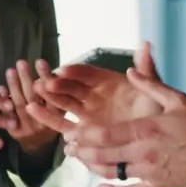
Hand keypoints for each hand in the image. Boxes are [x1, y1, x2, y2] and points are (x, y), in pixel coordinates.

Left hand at [0, 59, 58, 156]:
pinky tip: (1, 87)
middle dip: (26, 79)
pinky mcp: (16, 132)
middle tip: (21, 63)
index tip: (40, 61)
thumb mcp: (60, 109)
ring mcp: (28, 128)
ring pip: (20, 105)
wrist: (39, 145)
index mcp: (59, 116)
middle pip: (33, 98)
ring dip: (14, 86)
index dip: (46, 78)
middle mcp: (44, 124)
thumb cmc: (51, 120)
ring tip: (10, 71)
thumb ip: (57, 93)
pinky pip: (8, 115)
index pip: (52, 94)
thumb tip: (53, 71)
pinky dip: (4, 100)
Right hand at [25, 41, 163, 133]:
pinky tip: (31, 108)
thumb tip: (146, 44)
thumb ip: (146, 70)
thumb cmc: (154, 114)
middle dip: (57, 84)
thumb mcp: (153, 91)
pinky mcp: (81, 130)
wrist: (153, 142)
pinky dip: (47, 117)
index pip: (88, 73)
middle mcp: (94, 94)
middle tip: (45, 83)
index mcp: (108, 81)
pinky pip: (62, 122)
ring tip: (35, 92)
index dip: (75, 71)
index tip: (62, 70)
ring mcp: (86, 112)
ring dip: (49, 97)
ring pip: (63, 103)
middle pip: (72, 87)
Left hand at [62, 51, 185, 186]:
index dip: (84, 135)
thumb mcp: (178, 100)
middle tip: (68, 148)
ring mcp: (150, 173)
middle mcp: (144, 153)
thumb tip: (129, 71)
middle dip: (81, 152)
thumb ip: (151, 85)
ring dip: (93, 169)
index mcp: (146, 130)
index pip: (105, 134)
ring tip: (81, 162)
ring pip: (113, 173)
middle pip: (102, 156)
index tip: (72, 132)